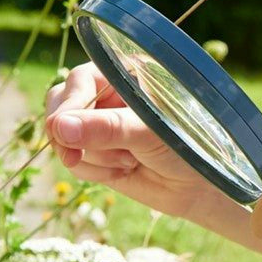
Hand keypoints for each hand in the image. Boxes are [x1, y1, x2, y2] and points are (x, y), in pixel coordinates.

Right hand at [45, 62, 214, 221]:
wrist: (201, 187)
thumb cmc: (189, 148)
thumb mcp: (152, 133)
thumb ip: (109, 128)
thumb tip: (60, 126)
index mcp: (128, 74)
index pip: (81, 79)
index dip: (70, 105)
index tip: (63, 131)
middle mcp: (110, 95)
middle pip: (61, 104)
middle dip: (72, 135)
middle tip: (77, 156)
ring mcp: (101, 124)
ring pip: (64, 137)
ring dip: (94, 157)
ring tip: (131, 161)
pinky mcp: (97, 152)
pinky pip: (74, 161)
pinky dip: (94, 172)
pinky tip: (124, 171)